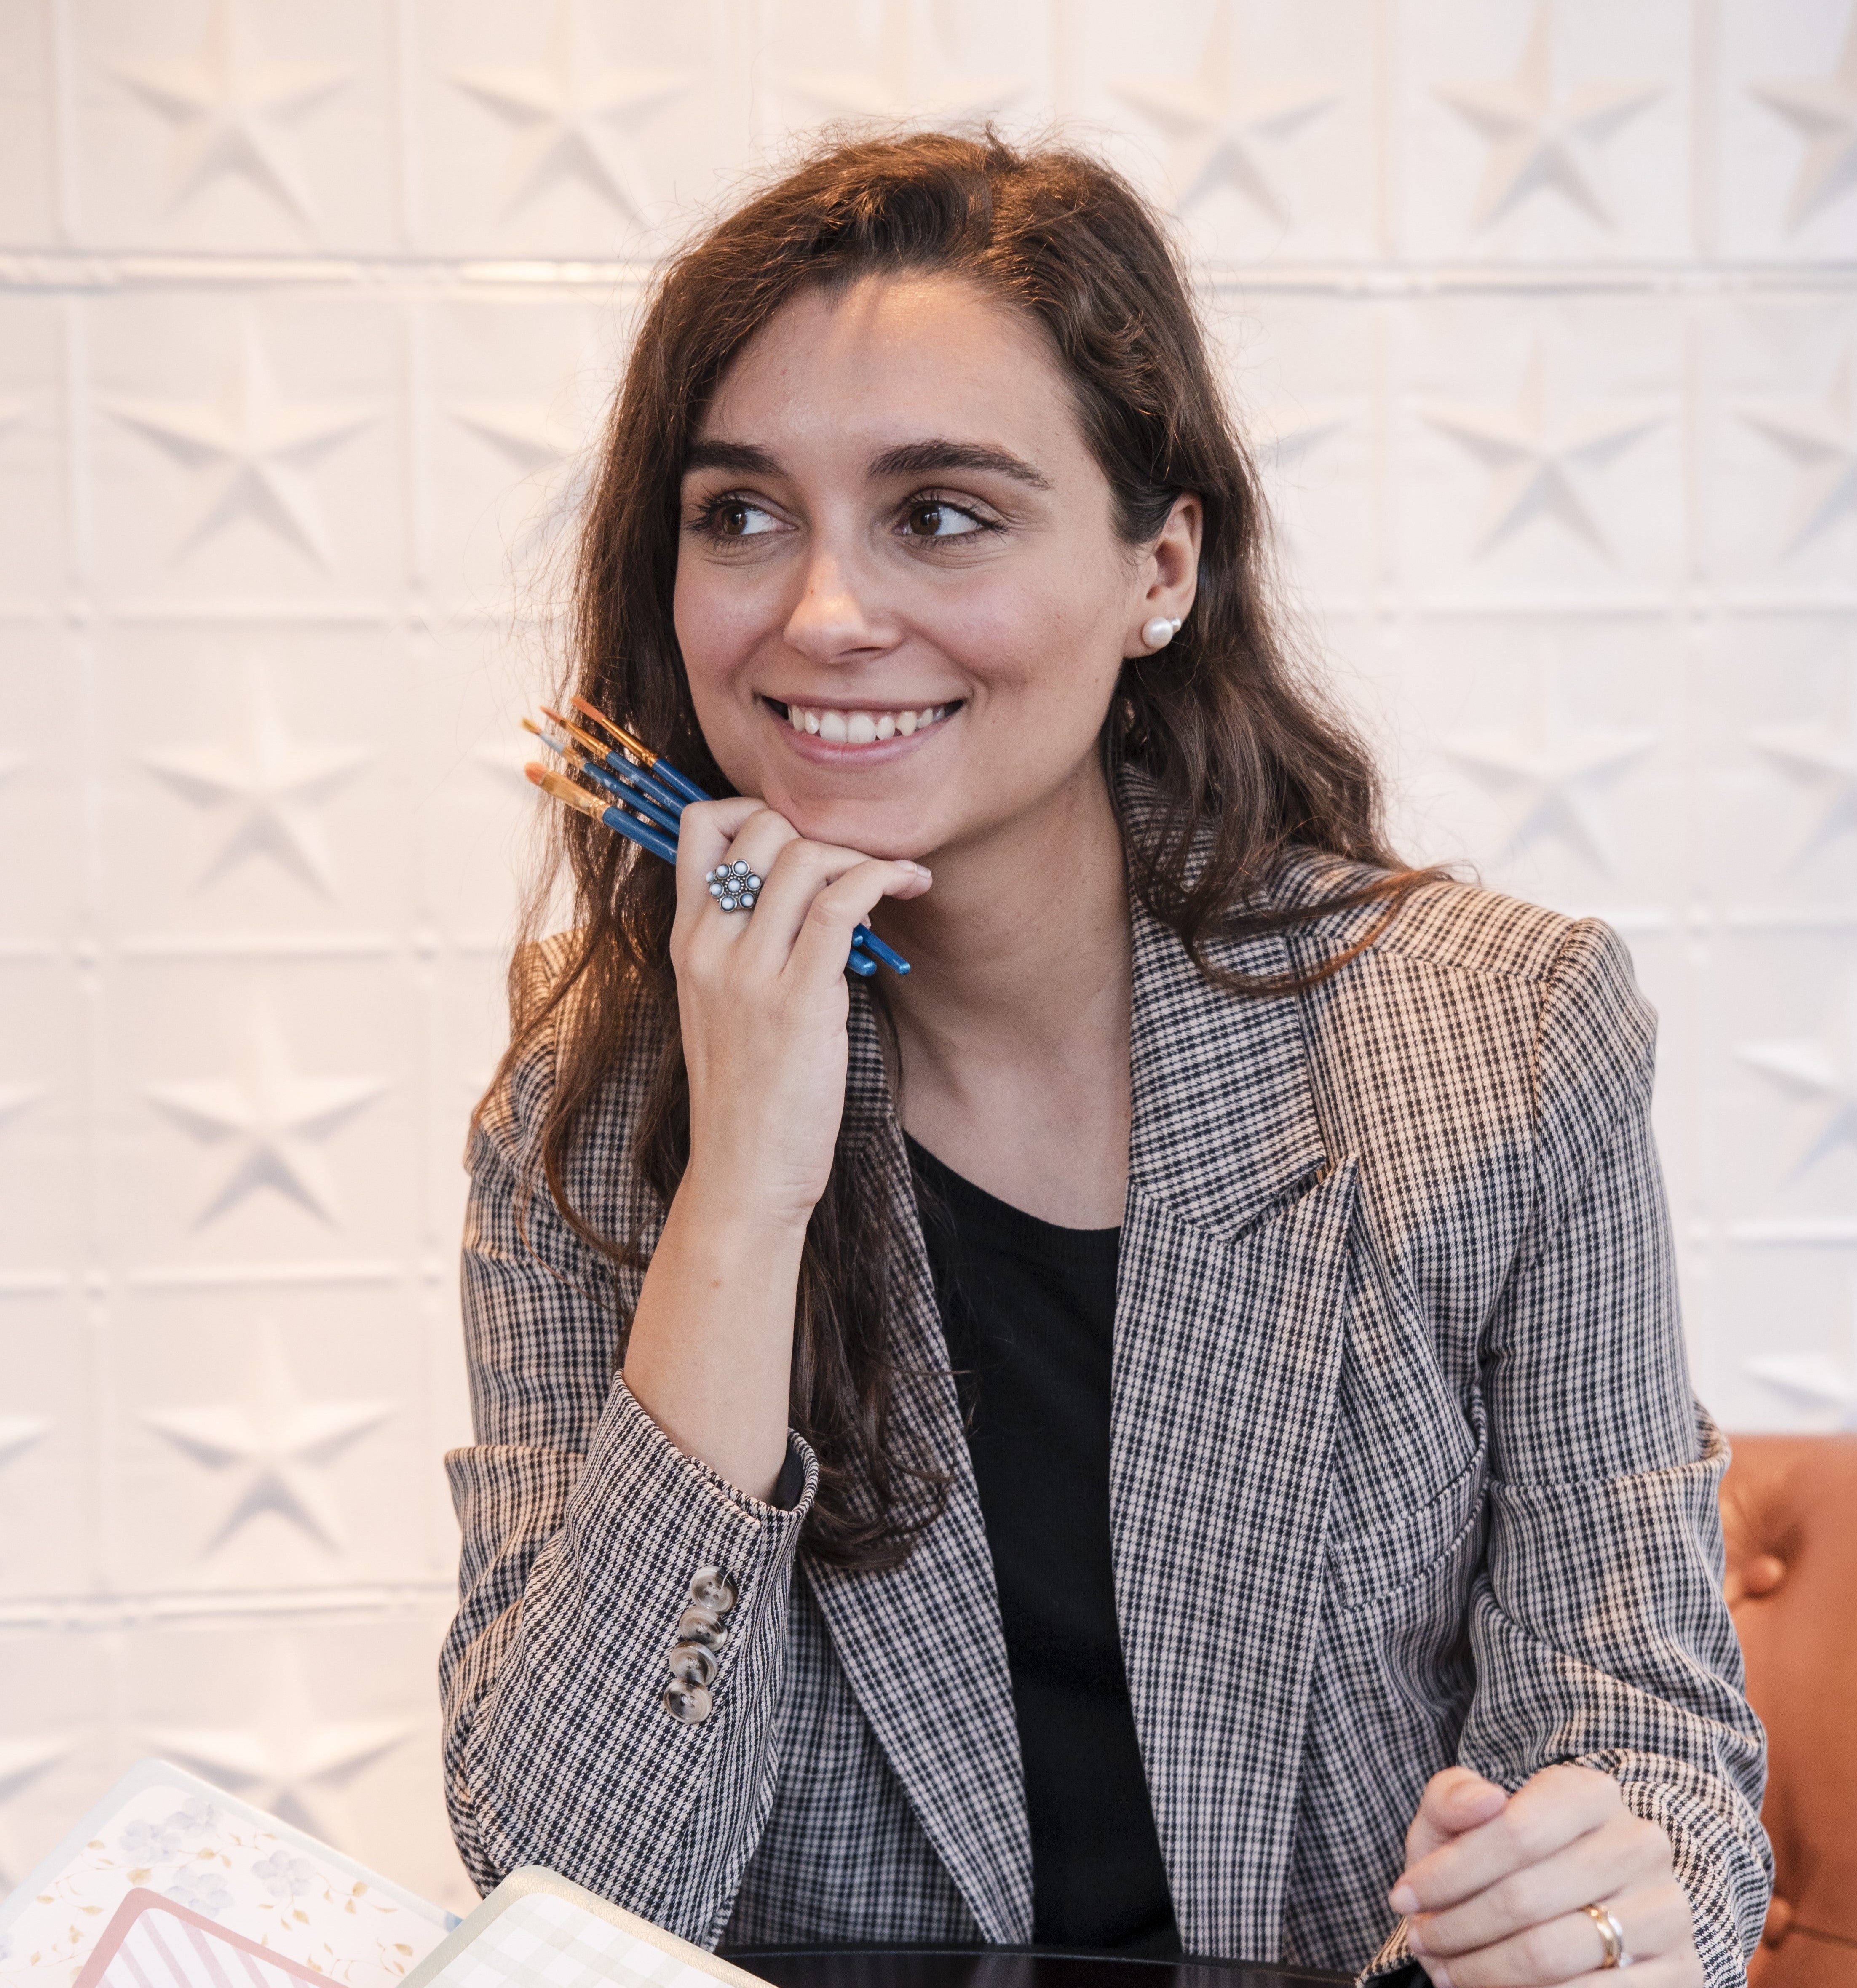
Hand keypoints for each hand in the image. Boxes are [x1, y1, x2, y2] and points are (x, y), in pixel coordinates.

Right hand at [670, 797, 929, 1231]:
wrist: (743, 1173)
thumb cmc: (747, 1092)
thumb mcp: (722, 1003)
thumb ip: (744, 942)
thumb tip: (804, 884)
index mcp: (686, 939)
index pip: (699, 824)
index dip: (756, 806)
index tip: (805, 838)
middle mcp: (708, 945)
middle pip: (760, 827)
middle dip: (820, 831)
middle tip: (857, 869)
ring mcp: (747, 973)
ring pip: (803, 857)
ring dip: (860, 855)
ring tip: (894, 881)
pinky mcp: (798, 1002)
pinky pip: (838, 905)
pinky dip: (882, 878)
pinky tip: (910, 885)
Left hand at [1392, 1765, 1701, 1987]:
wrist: (1576, 1909)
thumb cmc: (1502, 1860)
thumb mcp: (1461, 1820)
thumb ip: (1452, 1798)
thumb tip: (1484, 1800)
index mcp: (1590, 1793)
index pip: (1513, 1832)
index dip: (1448, 1873)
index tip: (1403, 1897)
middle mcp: (1639, 1844)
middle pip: (1525, 1899)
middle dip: (1457, 1928)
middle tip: (1421, 1942)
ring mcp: (1665, 1910)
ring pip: (1551, 1954)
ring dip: (1484, 1972)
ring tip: (1447, 1972)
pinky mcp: (1679, 1973)